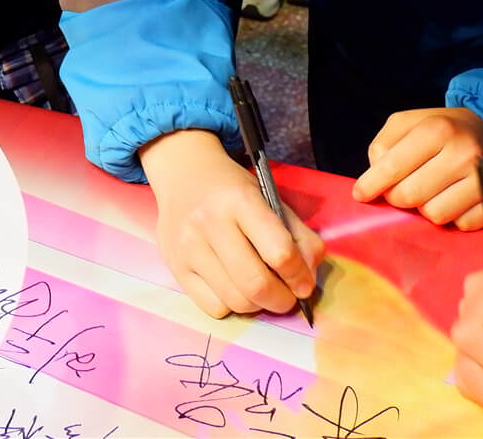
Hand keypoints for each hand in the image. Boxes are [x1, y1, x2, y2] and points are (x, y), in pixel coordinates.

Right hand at [141, 129, 324, 318]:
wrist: (182, 173)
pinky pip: (213, 308)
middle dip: (282, 300)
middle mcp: (210, 223)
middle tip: (288, 297)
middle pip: (256, 284)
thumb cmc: (232, 188)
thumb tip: (307, 278)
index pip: (279, 251)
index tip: (305, 284)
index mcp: (240, 200)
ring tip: (263, 291)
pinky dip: (232, 305)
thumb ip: (297, 235)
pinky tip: (234, 286)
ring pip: (235, 301)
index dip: (300, 275)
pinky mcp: (175, 268)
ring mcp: (188, 248)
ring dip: (258, 305)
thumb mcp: (270, 197)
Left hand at [353, 107, 482, 229]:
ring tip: (433, 190)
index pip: (393, 167)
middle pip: (411, 196)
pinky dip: (453, 216)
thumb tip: (372, 184)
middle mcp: (465, 152)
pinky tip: (455, 198)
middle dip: (398, 197)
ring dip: (426, 208)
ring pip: (436, 215)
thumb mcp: (405, 124)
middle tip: (403, 188)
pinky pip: (462, 225)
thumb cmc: (439, 129)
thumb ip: (382, 148)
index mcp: (437, 128)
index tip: (360, 194)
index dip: (371, 185)